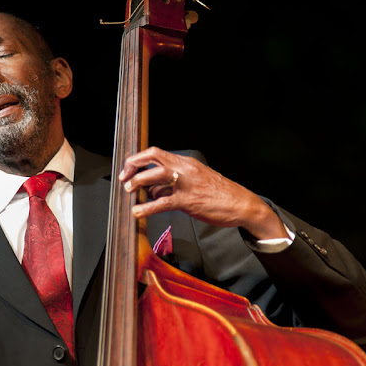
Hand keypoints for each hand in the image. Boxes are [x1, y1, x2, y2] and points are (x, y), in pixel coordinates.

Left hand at [118, 147, 288, 240]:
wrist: (241, 204)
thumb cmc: (217, 193)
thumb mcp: (194, 180)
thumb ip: (172, 183)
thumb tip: (150, 190)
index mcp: (185, 162)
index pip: (155, 153)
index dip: (137, 159)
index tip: (128, 170)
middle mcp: (184, 168)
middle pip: (152, 158)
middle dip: (133, 166)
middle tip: (124, 179)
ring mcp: (186, 184)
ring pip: (155, 177)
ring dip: (137, 184)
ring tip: (129, 193)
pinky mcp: (188, 201)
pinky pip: (162, 202)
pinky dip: (147, 207)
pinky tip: (137, 212)